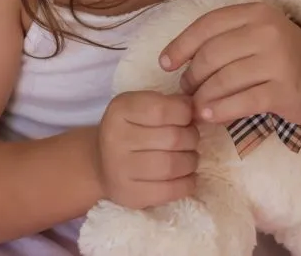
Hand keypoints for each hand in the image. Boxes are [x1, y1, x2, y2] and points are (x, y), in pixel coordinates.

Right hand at [96, 91, 199, 208]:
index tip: (187, 117)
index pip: (163, 109)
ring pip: (173, 166)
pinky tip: (186, 176)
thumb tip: (198, 110)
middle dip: (192, 138)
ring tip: (189, 157)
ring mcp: (120, 170)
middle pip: (173, 138)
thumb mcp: (141, 106)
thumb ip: (168, 104)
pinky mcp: (130, 195)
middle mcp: (116, 139)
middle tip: (190, 139)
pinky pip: (170, 191)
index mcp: (120, 110)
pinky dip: (187, 183)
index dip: (185, 113)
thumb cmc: (130, 129)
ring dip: (191, 161)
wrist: (102, 163)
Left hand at [159, 2, 300, 124]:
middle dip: (192, 76)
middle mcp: (267, 31)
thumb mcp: (257, 38)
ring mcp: (278, 60)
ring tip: (196, 107)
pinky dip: (219, 111)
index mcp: (255, 13)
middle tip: (186, 91)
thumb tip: (175, 60)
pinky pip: (240, 101)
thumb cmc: (285, 60)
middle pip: (210, 54)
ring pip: (222, 80)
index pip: (206, 25)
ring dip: (202, 97)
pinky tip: (209, 117)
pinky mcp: (284, 89)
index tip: (165, 64)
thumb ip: (223, 41)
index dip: (180, 45)